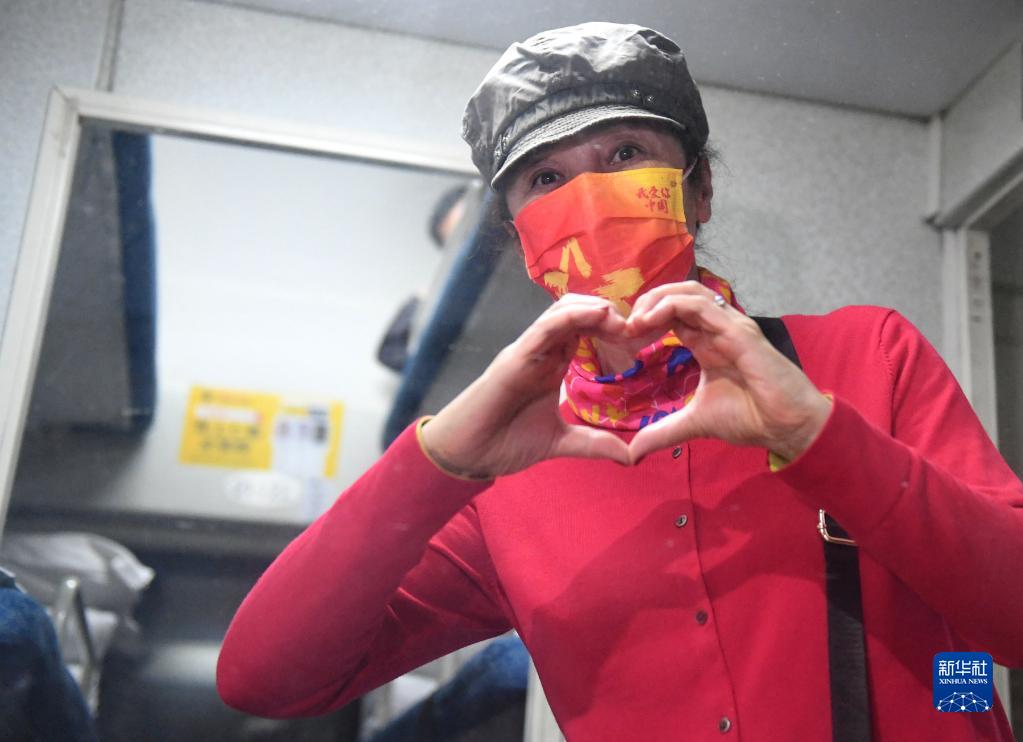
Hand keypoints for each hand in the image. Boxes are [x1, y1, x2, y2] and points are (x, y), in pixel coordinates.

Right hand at [420, 295, 631, 478]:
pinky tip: (598, 315)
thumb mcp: (561, 442)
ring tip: (623, 319)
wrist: (469, 453)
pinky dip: (573, 316)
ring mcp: (529, 350)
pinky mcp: (516, 356)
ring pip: (563, 311)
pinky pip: (546, 327)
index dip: (614, 328)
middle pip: (579, 312)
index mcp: (554, 364)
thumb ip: (594, 444)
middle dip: (610, 314)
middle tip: (640, 327)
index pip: (587, 331)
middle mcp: (543, 351)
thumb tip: (631, 455)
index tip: (642, 338)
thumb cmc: (506, 442)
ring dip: (595, 308)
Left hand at [625, 281, 832, 462]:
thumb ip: (662, 432)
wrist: (787, 427)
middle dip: (647, 301)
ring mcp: (730, 325)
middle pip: (678, 294)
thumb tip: (632, 452)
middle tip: (624, 324)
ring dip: (656, 300)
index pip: (673, 313)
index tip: (623, 337)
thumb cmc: (751, 418)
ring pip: (688, 292)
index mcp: (707, 341)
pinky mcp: (738, 331)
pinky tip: (649, 322)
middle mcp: (718, 327)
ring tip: (634, 321)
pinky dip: (670, 307)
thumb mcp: (694, 423)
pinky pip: (701, 306)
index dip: (646, 318)